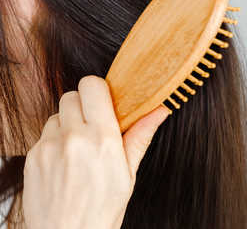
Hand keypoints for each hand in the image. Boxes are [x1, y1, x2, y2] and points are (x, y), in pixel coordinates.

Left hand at [22, 75, 170, 228]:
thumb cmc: (101, 212)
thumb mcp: (128, 175)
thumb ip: (140, 136)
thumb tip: (159, 110)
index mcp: (102, 139)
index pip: (92, 86)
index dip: (98, 90)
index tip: (102, 102)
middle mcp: (74, 138)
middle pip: (72, 94)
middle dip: (82, 106)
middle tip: (90, 126)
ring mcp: (50, 146)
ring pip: (57, 113)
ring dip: (67, 124)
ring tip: (76, 148)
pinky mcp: (34, 155)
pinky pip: (44, 133)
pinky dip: (54, 140)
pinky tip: (62, 161)